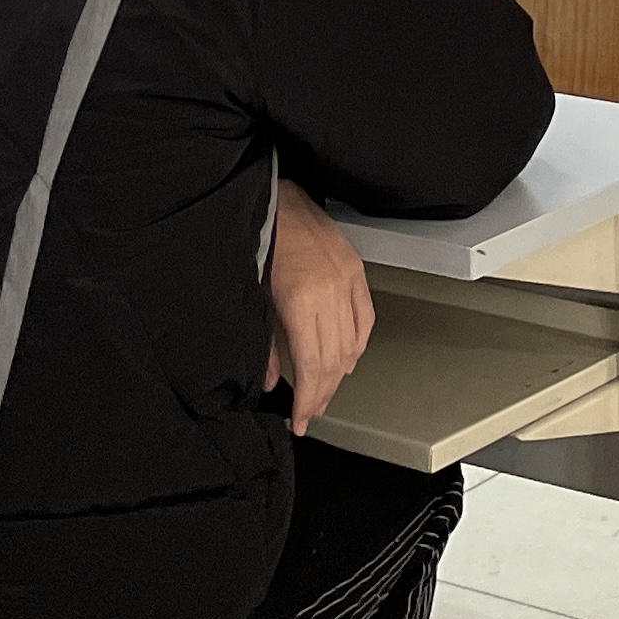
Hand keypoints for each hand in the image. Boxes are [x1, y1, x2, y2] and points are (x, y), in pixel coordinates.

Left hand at [264, 177, 374, 434]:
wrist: (273, 197)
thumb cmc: (258, 241)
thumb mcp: (254, 298)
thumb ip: (266, 345)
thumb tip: (272, 381)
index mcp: (302, 299)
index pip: (313, 365)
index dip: (308, 399)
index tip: (299, 421)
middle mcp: (331, 291)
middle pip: (334, 360)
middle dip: (321, 394)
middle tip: (309, 415)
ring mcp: (347, 279)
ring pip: (351, 343)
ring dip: (338, 374)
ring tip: (323, 394)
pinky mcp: (355, 269)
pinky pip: (364, 317)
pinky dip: (357, 344)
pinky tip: (347, 361)